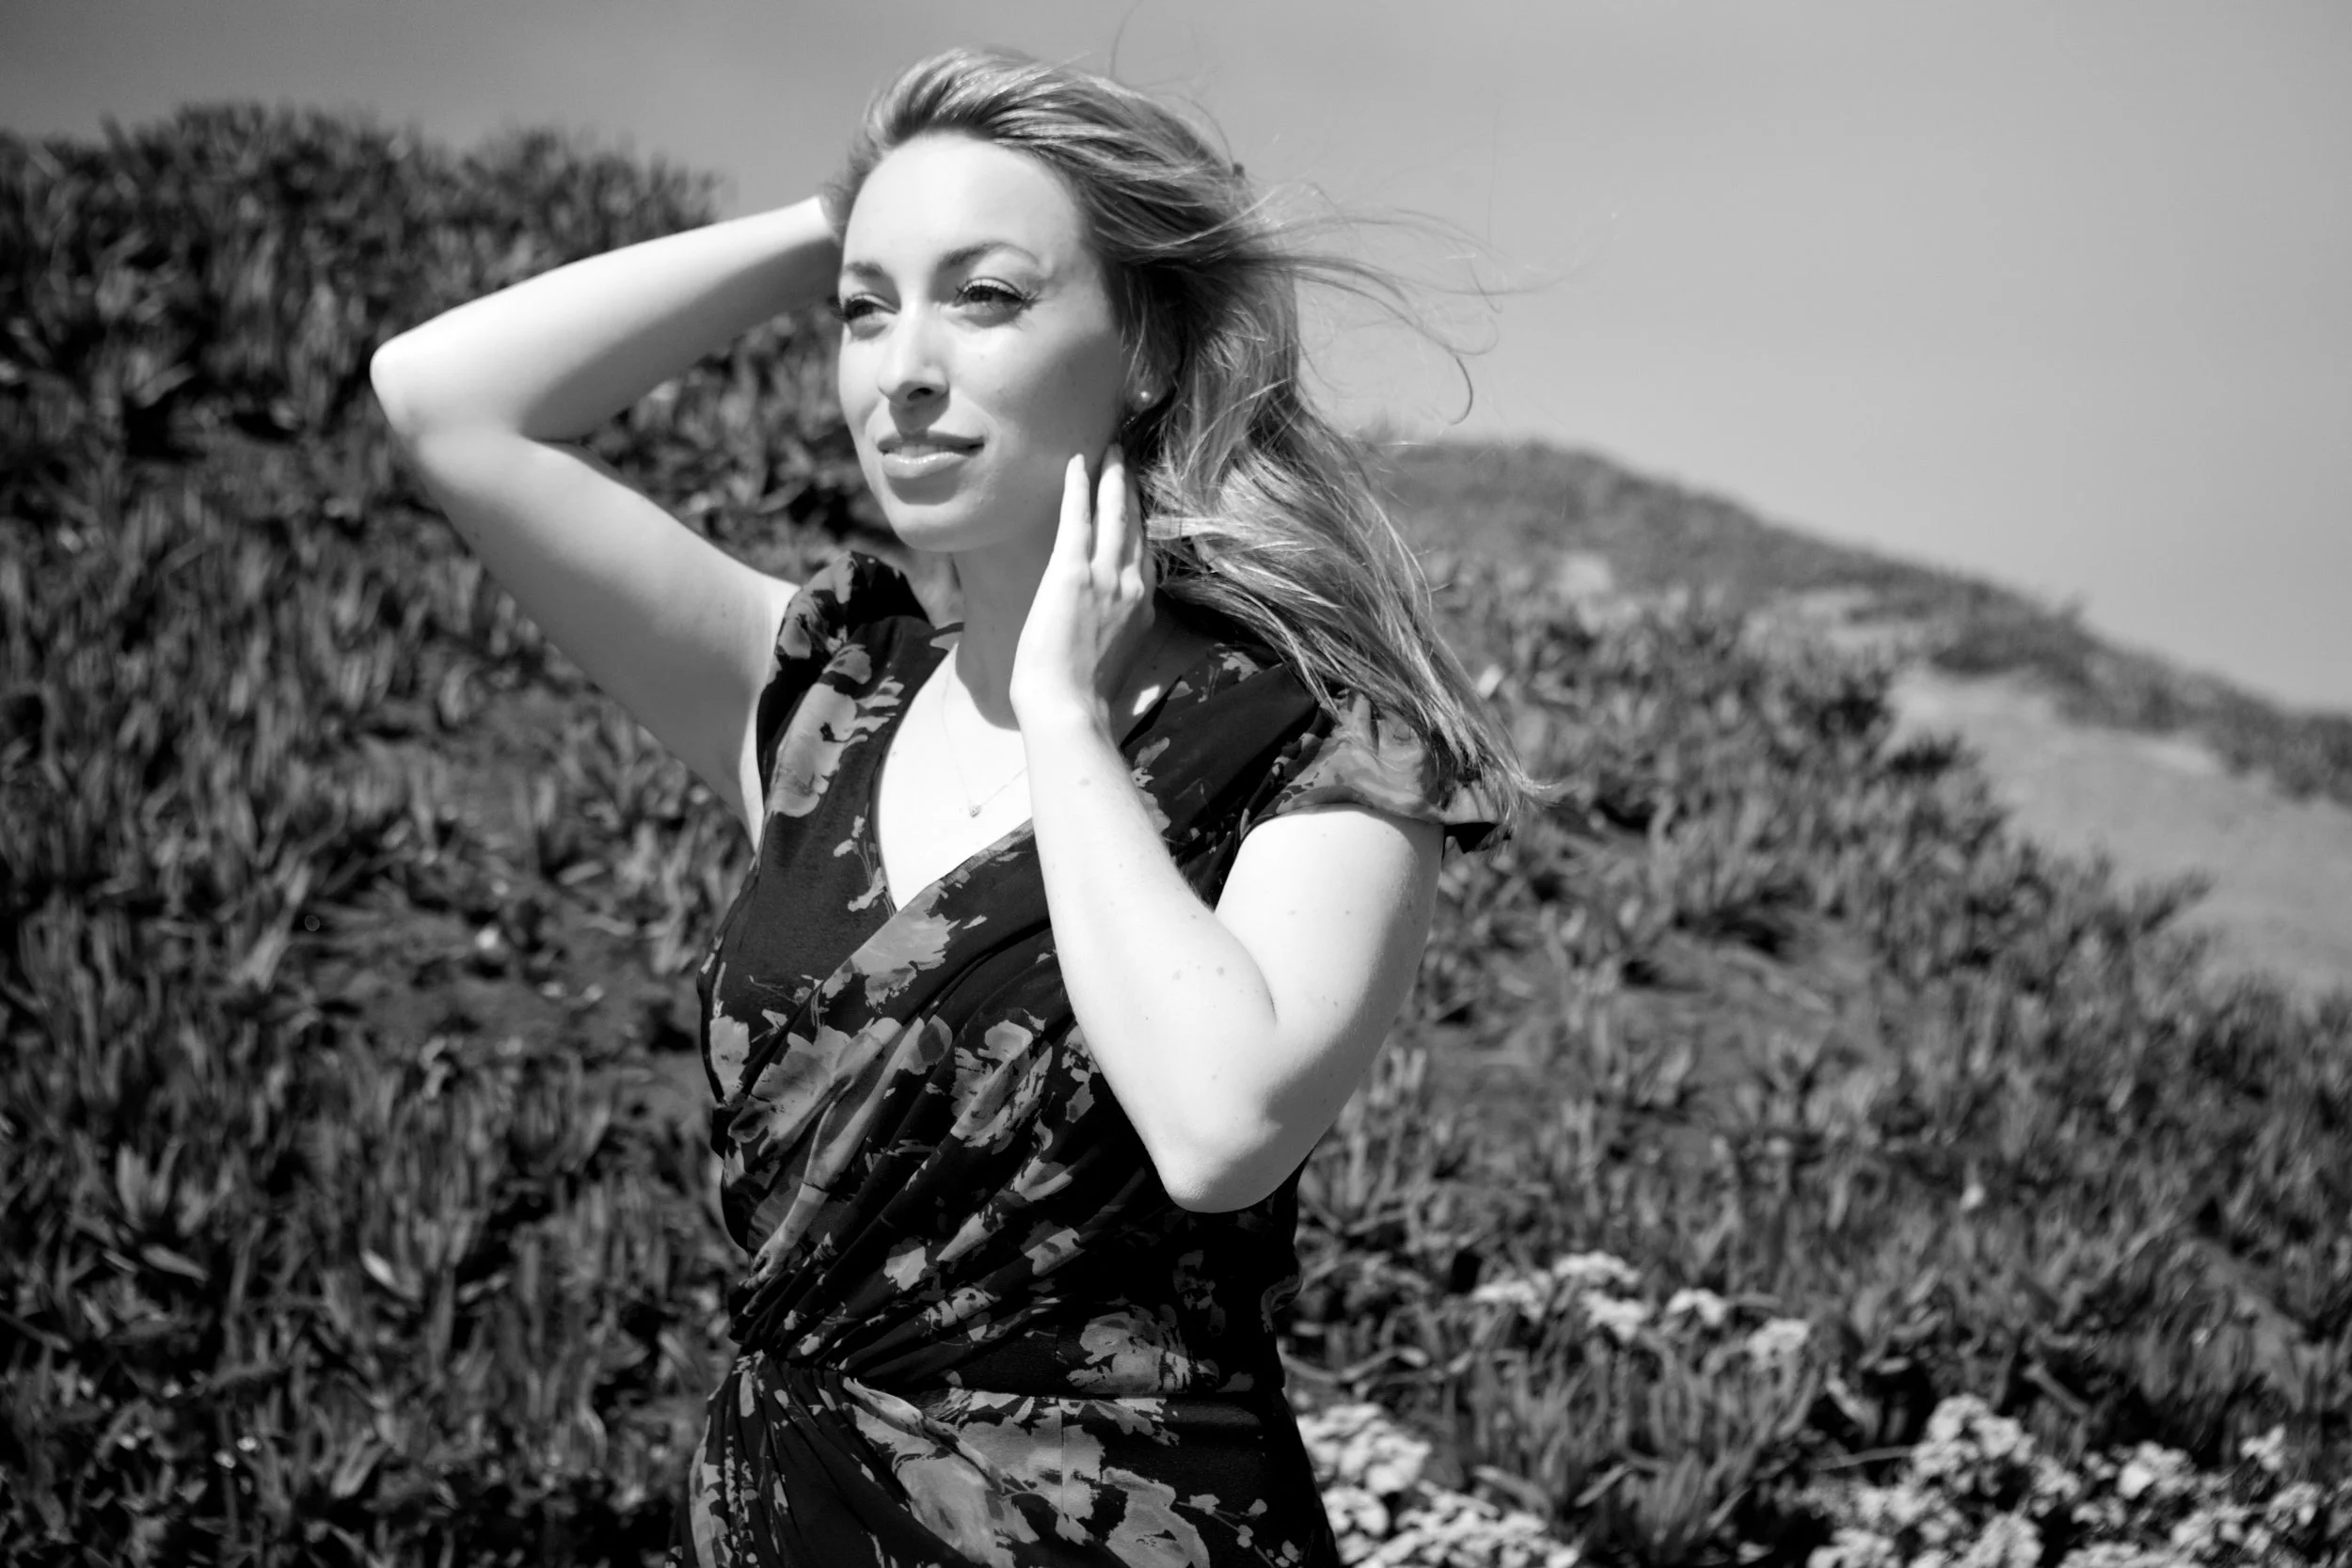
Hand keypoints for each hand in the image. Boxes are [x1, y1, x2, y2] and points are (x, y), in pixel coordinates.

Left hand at [1009, 443, 1158, 735]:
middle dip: (1131, 490)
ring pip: (1115, 514)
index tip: (1138, 499)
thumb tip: (1111, 617)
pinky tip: (1078, 462)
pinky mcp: (1072, 572)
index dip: (1142, 521)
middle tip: (1125, 458)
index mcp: (1142, 606)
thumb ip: (1120, 624)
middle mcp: (1131, 585)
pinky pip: (1078, 518)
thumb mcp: (1117, 654)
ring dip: (1112, 478)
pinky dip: (1079, 487)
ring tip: (1110, 451)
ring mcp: (1105, 576)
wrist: (1068, 706)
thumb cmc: (1083, 693)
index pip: (1145, 553)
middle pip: (1136, 526)